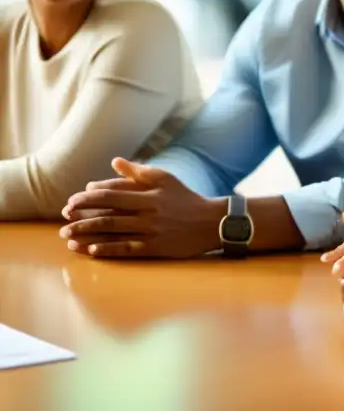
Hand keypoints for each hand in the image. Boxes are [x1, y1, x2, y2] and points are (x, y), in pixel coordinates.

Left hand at [59, 158, 224, 258]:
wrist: (211, 222)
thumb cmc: (186, 198)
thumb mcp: (166, 179)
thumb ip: (139, 171)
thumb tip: (114, 161)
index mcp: (149, 193)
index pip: (112, 194)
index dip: (89, 197)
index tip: (72, 200)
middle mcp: (148, 211)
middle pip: (108, 213)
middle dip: (82, 215)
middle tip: (64, 217)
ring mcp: (151, 230)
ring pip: (113, 231)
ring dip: (87, 233)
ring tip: (67, 236)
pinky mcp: (155, 247)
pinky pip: (127, 248)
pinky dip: (107, 249)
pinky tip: (91, 250)